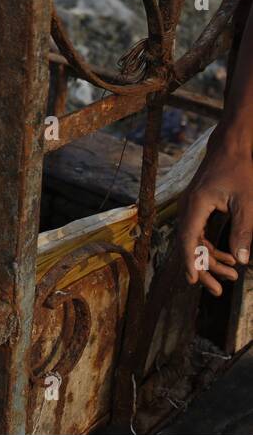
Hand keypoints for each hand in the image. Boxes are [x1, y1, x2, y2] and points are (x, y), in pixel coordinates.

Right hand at [178, 135, 252, 295]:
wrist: (233, 144)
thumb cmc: (240, 168)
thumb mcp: (247, 201)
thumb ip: (244, 231)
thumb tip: (242, 261)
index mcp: (196, 205)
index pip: (187, 240)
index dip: (191, 262)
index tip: (194, 281)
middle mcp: (188, 207)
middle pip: (188, 244)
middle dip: (204, 268)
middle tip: (219, 290)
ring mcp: (192, 206)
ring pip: (194, 240)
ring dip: (211, 259)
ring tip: (231, 274)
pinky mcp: (199, 205)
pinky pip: (200, 231)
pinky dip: (212, 246)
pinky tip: (228, 256)